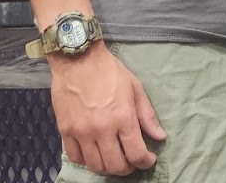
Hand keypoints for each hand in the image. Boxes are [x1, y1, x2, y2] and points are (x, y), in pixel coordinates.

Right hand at [50, 41, 165, 176]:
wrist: (77, 58)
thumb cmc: (109, 70)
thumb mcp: (134, 87)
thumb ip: (147, 114)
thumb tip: (160, 136)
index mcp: (122, 117)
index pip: (136, 154)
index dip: (146, 162)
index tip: (148, 159)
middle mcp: (102, 129)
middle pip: (116, 166)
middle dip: (128, 168)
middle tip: (131, 160)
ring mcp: (82, 132)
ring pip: (96, 166)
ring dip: (107, 167)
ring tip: (113, 158)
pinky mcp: (65, 131)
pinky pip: (75, 158)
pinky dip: (86, 161)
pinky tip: (93, 152)